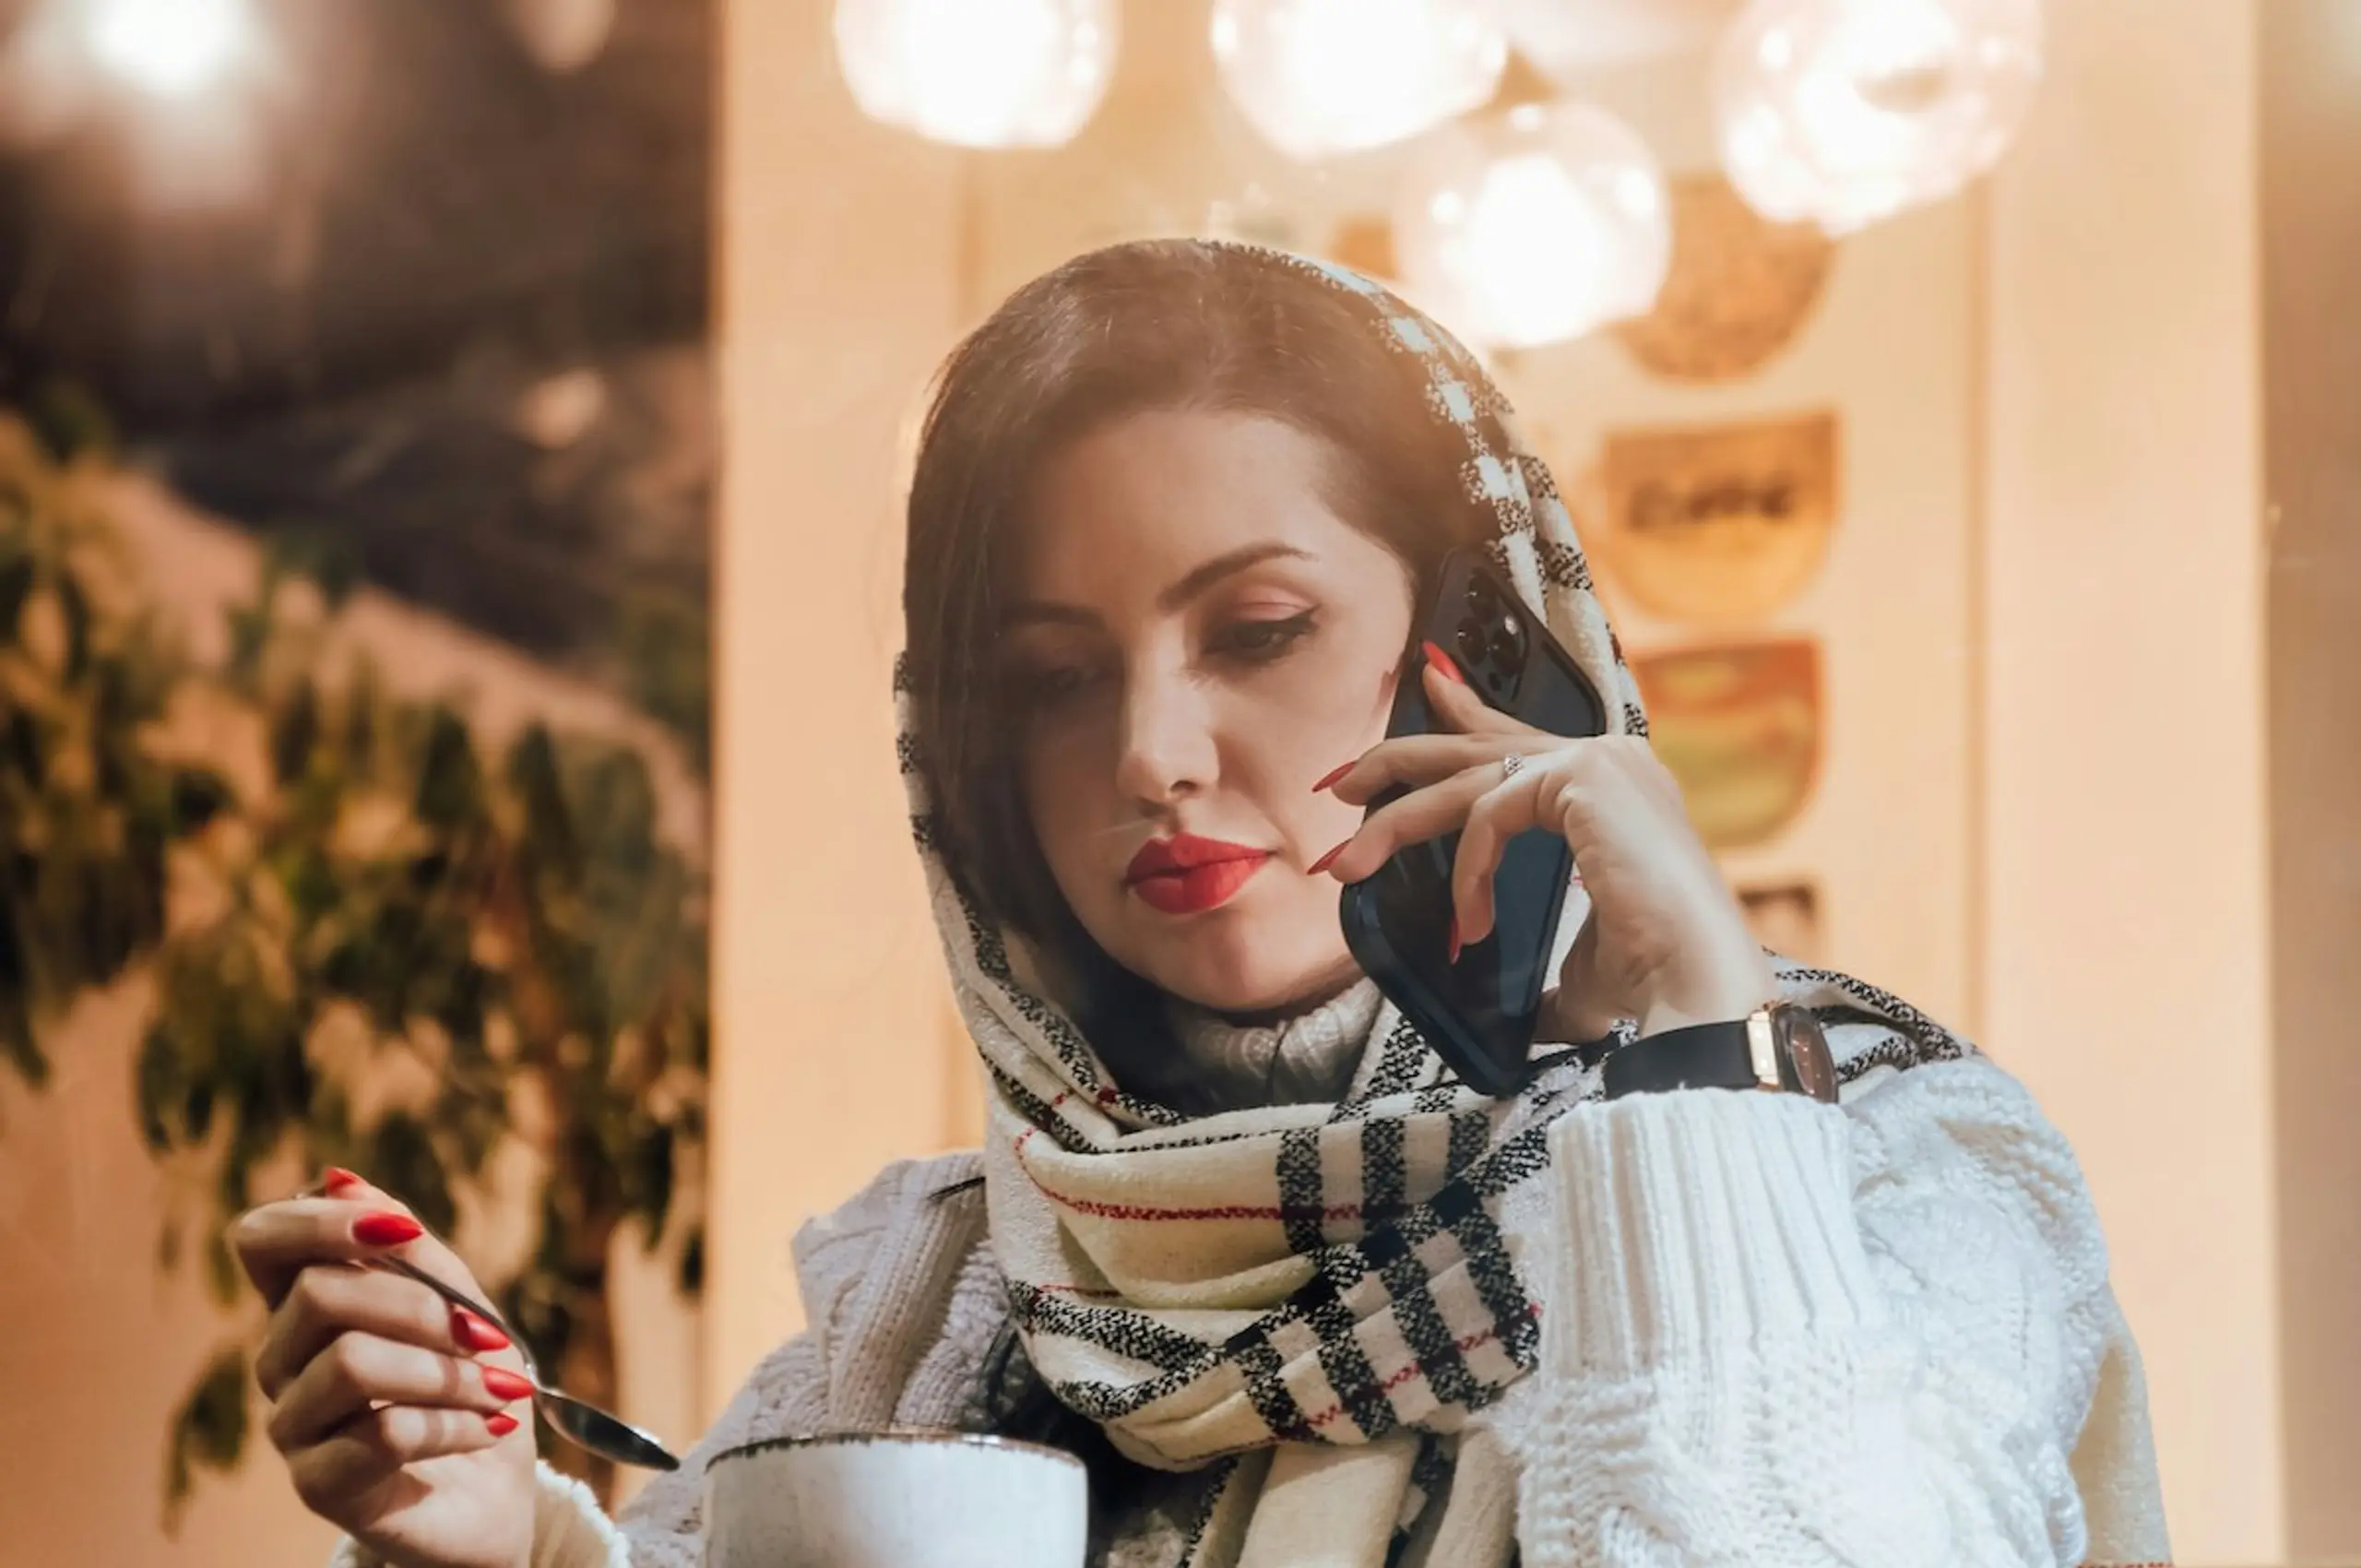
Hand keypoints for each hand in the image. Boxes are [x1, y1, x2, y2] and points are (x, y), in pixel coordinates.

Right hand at [231, 1172, 535, 1567]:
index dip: (318, 1220)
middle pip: (319, 1294)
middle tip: (488, 1336)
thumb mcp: (460, 1301)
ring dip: (447, 1371)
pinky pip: (384, 1432)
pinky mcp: (320, 1485)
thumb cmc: (471, 1387)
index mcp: (307, 1305)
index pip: (260, 1240)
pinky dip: (455, 1423)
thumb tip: (343, 1179)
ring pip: (352, 1363)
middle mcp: (283, 1361)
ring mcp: (293, 1426)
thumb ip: (409, 1246)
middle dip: (422, 1306)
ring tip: (498, 1389)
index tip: (401, 1231)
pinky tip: (487, 1429)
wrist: (496, 1494)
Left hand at [1319, 656, 1773, 1041]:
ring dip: (1396, 823)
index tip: (1427, 690)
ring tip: (1346, 865)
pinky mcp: (1584, 777)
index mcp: (1615, 790)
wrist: (1695, 984)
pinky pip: (1490, 815)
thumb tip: (1520, 1014)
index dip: (1466, 713)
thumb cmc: (1651, 978)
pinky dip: (1468, 871)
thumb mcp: (1577, 965)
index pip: (1522, 739)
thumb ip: (1541, 963)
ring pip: (1469, 781)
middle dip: (1401, 761)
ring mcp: (1600, 761)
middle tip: (1341, 783)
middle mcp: (1611, 759)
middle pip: (1480, 745)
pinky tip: (1467, 922)